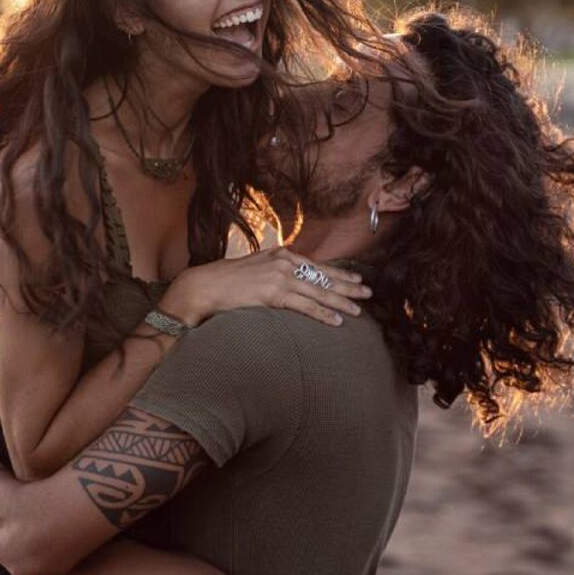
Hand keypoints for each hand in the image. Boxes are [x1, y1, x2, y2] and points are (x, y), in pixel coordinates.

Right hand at [156, 244, 371, 327]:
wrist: (205, 285)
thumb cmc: (227, 280)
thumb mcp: (257, 268)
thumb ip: (276, 271)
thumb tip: (291, 282)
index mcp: (282, 254)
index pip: (317, 266)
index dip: (339, 274)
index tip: (356, 280)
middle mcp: (285, 262)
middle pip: (324, 277)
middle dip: (348, 286)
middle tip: (368, 293)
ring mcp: (280, 277)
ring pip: (319, 292)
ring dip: (341, 302)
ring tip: (358, 311)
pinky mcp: (274, 294)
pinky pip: (305, 306)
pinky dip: (323, 314)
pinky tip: (336, 321)